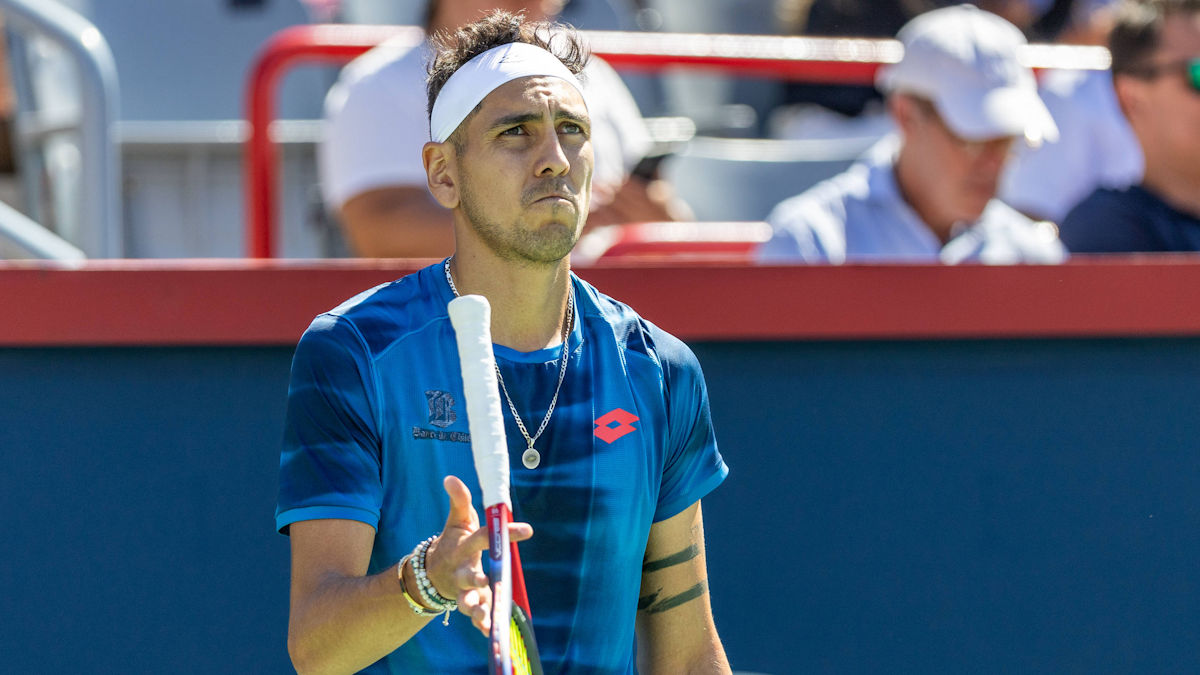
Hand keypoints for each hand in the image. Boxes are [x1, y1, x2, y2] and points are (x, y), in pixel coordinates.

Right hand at [424, 475, 532, 635]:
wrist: (431, 575)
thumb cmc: (452, 543)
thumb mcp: (456, 521)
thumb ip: (459, 500)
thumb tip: (450, 477)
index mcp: (463, 548)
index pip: (484, 538)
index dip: (504, 532)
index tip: (529, 529)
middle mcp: (463, 571)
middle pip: (468, 576)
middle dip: (476, 580)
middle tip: (485, 581)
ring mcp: (465, 591)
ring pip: (468, 602)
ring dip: (476, 609)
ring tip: (484, 616)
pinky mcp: (470, 605)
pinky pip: (476, 618)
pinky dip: (482, 626)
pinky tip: (491, 632)